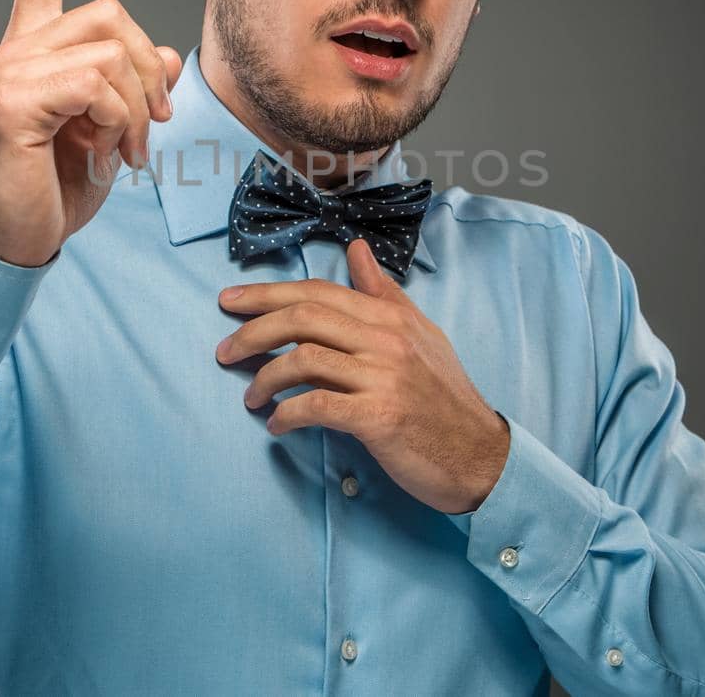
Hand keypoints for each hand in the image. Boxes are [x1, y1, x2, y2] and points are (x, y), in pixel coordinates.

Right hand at [0, 0, 183, 266]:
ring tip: (125, 150)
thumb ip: (134, 85)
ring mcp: (11, 70)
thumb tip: (164, 56)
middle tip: (150, 125)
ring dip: (135, 107)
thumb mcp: (112, 129)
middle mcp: (18, 49)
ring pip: (109, 50)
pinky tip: (104, 152)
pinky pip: (96, 84)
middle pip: (110, 13)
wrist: (16, 236)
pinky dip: (116, 121)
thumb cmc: (57, 184)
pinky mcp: (13, 99)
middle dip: (147, 69)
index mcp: (37, 49)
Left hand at [215, 238, 510, 514]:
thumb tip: (355, 249)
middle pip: (303, 318)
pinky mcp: (379, 418)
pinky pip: (317, 406)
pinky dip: (288, 414)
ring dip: (265, 378)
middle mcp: (386, 340)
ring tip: (250, 396)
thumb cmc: (445, 398)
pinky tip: (278, 424)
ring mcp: (383, 377)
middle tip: (224, 351)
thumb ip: (383, 293)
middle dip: (252, 330)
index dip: (267, 294)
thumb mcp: (420, 335)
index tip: (230, 302)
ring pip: (304, 359)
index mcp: (391, 317)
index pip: (318, 292)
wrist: (480, 455)